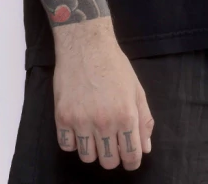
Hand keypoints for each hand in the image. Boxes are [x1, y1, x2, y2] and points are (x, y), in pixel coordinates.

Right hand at [51, 18, 154, 169]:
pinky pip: (66, 146)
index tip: (129, 158)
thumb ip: (144, 120)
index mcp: (126, 115)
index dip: (132, 161)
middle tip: (111, 141)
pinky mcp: (62, 117)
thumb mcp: (136, 89)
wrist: (85, 44)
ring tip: (93, 132)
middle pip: (109, 162)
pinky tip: (78, 126)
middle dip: (113, 156)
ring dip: (92, 149)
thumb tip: (145, 148)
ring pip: (87, 158)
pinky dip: (73, 141)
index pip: (132, 156)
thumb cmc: (114, 64)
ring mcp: (81, 121)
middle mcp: (104, 122)